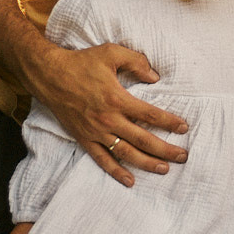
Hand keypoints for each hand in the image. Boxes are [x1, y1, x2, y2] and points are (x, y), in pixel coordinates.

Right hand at [30, 41, 189, 186]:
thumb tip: (155, 77)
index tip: (184, 127)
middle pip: (143, 139)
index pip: (150, 114)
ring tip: (164, 170)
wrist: (49, 75)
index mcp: (117, 99)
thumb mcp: (110, 52)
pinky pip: (102, 159)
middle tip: (182, 156)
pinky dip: (116, 172)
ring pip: (126, 153)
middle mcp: (108, 119)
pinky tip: (130, 181)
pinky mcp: (84, 139)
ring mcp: (96, 132)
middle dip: (165, 149)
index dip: (169, 122)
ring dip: (147, 163)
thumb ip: (136, 62)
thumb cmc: (81, 62)